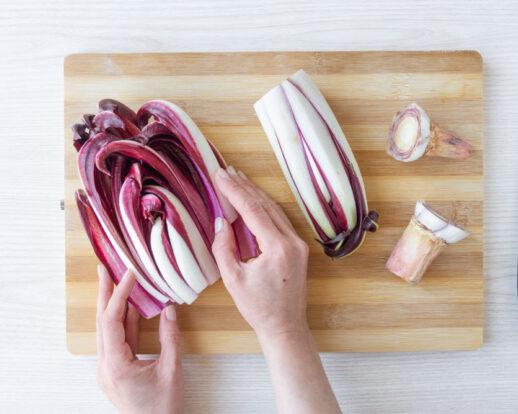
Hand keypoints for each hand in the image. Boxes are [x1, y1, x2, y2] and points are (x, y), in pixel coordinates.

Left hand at [96, 266, 183, 413]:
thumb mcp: (172, 370)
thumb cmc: (163, 408)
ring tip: (115, 282)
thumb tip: (169, 310)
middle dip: (104, 293)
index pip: (112, 321)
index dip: (118, 294)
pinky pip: (115, 341)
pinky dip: (121, 322)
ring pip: (106, 330)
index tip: (128, 275)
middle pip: (102, 322)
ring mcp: (107, 370)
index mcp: (115, 365)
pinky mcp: (114, 371)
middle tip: (105, 269)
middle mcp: (105, 367)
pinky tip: (128, 308)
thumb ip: (170, 338)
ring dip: (111, 305)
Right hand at [211, 167, 309, 338]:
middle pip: (265, 205)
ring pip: (274, 210)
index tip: (220, 175)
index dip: (234, 190)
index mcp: (277, 248)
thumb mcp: (233, 279)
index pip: (252, 210)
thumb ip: (224, 247)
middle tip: (226, 171)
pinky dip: (264, 208)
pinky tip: (253, 200)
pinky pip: (280, 220)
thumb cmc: (258, 308)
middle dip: (244, 186)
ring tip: (238, 179)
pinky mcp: (298, 248)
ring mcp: (298, 244)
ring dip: (255, 194)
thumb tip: (222, 221)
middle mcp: (292, 242)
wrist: (285, 327)